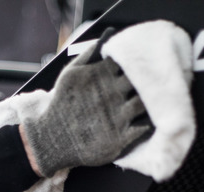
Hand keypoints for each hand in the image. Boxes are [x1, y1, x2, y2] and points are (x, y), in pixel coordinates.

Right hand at [20, 32, 149, 177]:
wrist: (52, 140)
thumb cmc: (62, 104)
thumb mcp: (70, 74)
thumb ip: (88, 55)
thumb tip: (107, 39)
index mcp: (102, 76)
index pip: (132, 60)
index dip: (137, 62)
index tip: (138, 67)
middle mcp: (112, 94)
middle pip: (143, 80)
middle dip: (147, 80)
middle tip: (149, 85)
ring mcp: (117, 117)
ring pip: (146, 103)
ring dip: (151, 101)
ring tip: (150, 102)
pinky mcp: (120, 139)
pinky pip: (144, 127)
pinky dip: (149, 122)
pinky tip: (147, 119)